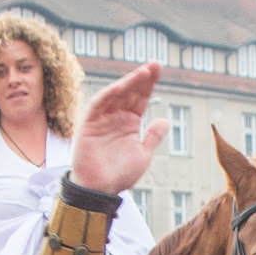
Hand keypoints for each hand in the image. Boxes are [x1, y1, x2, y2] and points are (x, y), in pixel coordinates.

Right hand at [69, 63, 168, 195]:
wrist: (100, 189)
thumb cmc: (120, 175)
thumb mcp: (143, 155)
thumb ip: (153, 136)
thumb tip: (166, 120)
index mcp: (130, 123)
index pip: (141, 98)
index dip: (149, 84)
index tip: (159, 69)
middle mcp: (117, 117)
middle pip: (130, 92)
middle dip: (142, 78)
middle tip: (155, 64)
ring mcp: (103, 118)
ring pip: (116, 95)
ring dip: (129, 82)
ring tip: (144, 72)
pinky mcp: (89, 123)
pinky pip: (99, 105)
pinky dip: (110, 94)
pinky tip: (122, 86)